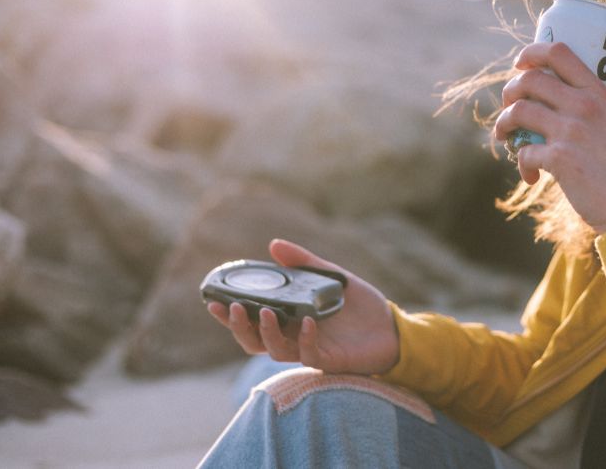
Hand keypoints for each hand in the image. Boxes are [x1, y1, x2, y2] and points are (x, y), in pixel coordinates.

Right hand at [206, 239, 399, 374]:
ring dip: (267, 333)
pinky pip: (310, 354)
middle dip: (238, 327)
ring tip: (265, 313)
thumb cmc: (360, 305)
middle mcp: (293, 336)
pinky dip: (306, 339)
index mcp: (289, 317)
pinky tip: (308, 322)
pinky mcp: (329, 360)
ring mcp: (310, 349)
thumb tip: (273, 245)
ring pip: (275, 351)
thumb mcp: (332, 276)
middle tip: (233, 307)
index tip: (212, 300)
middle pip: (254, 340)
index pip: (251, 320)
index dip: (230, 314)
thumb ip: (304, 262)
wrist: (393, 327)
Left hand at [494, 42, 605, 232]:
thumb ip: (589, 108)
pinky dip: (521, 165)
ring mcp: (571, 130)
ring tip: (505, 138)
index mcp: (599, 92)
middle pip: (530, 79)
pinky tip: (532, 176)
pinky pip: (523, 152)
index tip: (520, 65)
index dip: (531, 53)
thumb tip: (549, 102)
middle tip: (508, 108)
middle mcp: (585, 105)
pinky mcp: (560, 158)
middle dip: (509, 92)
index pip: (559, 52)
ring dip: (504, 124)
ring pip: (518, 111)